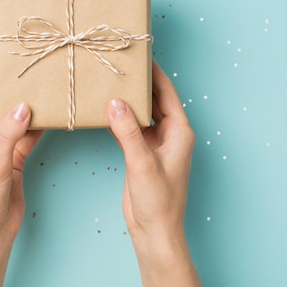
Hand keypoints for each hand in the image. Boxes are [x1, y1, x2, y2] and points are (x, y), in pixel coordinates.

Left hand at [0, 85, 43, 286]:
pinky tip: (51, 119)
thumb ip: (10, 134)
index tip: (18, 70)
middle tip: (40, 81)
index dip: (1, 86)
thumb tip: (23, 107)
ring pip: (17, 124)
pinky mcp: (13, 160)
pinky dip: (38, 130)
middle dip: (20, 98)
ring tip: (49, 96)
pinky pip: (26, 138)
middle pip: (3, 110)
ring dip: (31, 114)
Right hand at [108, 61, 205, 286]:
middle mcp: (170, 135)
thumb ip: (129, 132)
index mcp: (179, 133)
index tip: (142, 55)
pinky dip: (120, 118)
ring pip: (142, 114)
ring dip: (129, 101)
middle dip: (141, 84)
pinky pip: (131, 129)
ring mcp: (155, 145)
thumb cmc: (159, 201)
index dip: (156, 74)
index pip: (168, 94)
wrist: (154, 231)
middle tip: (122, 65)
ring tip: (112, 81)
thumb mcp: (143, 163)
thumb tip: (115, 102)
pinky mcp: (141, 154)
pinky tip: (106, 109)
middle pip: (155, 101)